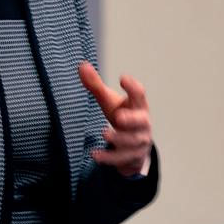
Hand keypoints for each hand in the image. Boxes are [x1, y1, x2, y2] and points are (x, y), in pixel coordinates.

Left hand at [78, 62, 152, 176]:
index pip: (139, 95)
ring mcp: (139, 141)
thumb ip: (96, 85)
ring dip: (119, 138)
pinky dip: (109, 157)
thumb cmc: (122, 117)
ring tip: (104, 133)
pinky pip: (122, 158)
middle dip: (132, 119)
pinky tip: (95, 155)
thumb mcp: (109, 101)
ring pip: (132, 141)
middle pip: (141, 121)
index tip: (123, 78)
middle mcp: (142, 123)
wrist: (134, 147)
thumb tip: (81, 65)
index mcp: (138, 106)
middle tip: (118, 116)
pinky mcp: (132, 157)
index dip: (133, 87)